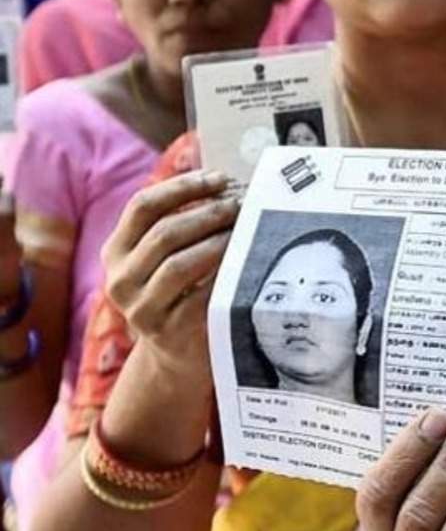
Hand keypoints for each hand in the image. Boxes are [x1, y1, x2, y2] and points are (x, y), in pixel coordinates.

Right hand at [101, 170, 236, 378]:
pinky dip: (224, 274)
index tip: (220, 178)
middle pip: (163, 233)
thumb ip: (180, 222)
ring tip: (245, 229)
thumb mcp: (165, 257)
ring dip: (217, 241)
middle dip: (208, 213)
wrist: (178, 352)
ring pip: (178, 264)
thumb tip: (225, 182)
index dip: (182, 187)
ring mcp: (140, 309)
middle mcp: (120, 280)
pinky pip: (199, 295)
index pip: (142, 206)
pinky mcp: (167, 331)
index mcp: (115, 251)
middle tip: (240, 205)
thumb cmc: (181, 291)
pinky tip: (245, 262)